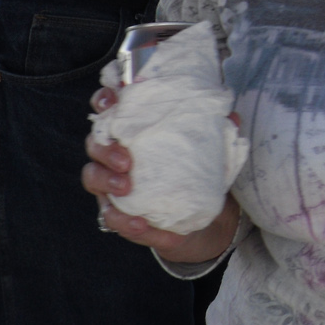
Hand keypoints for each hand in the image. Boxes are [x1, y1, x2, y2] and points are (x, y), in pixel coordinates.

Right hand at [82, 86, 240, 263]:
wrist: (206, 219)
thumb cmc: (199, 171)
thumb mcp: (212, 150)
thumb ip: (218, 132)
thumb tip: (232, 116)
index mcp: (136, 131)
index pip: (111, 109)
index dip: (105, 100)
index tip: (114, 102)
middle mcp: (118, 154)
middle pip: (95, 143)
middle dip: (106, 148)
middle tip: (127, 160)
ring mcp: (114, 184)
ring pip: (92, 177)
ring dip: (106, 181)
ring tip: (127, 187)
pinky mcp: (121, 214)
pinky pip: (113, 218)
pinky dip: (125, 221)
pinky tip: (141, 223)